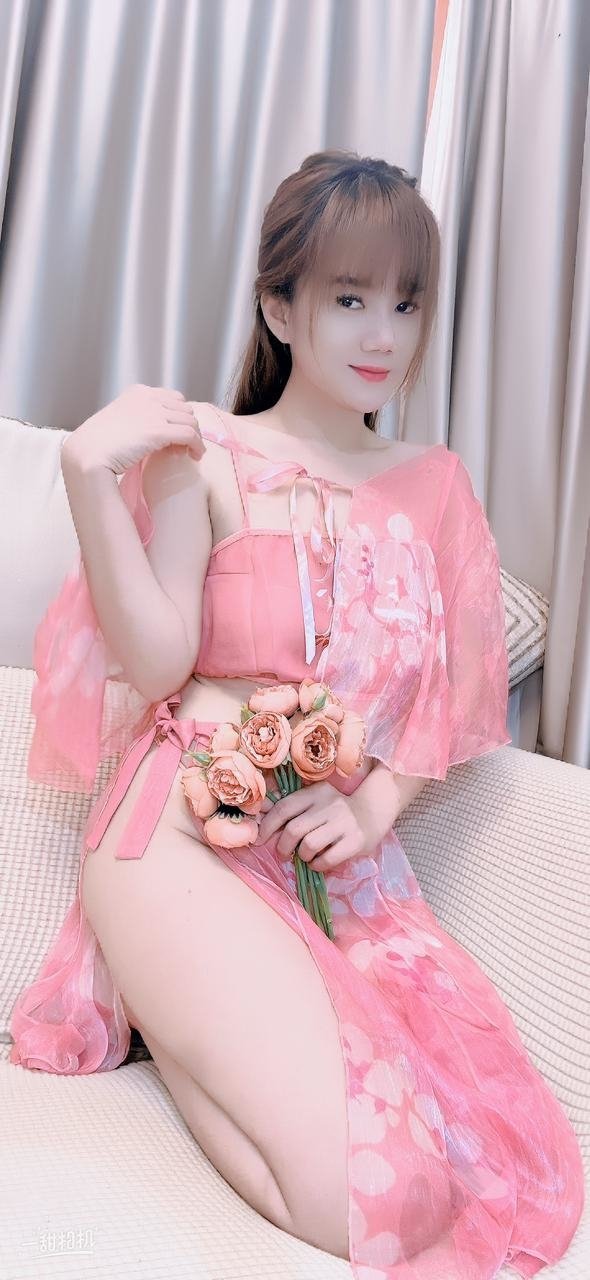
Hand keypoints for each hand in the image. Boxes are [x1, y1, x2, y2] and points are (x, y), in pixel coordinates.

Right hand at [60, 383, 205, 475]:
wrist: (88, 453)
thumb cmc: (99, 443)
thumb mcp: (120, 422)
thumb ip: (139, 420)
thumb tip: (158, 434)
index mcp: (138, 392)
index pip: (173, 398)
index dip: (179, 416)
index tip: (176, 433)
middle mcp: (148, 397)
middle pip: (185, 410)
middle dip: (188, 427)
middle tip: (184, 446)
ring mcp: (154, 412)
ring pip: (191, 422)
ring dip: (195, 438)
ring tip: (189, 453)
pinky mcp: (159, 430)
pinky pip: (190, 435)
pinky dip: (197, 446)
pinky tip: (195, 456)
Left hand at [255, 780, 384, 872]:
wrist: (373, 812)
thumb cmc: (336, 810)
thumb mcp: (315, 802)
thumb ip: (290, 809)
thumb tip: (259, 816)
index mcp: (315, 793)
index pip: (284, 808)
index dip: (267, 826)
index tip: (259, 840)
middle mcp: (330, 805)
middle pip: (294, 829)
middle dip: (283, 846)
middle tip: (284, 853)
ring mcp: (344, 823)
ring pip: (309, 845)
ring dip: (302, 856)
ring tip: (306, 856)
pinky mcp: (355, 841)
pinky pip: (327, 859)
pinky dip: (317, 865)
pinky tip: (319, 862)